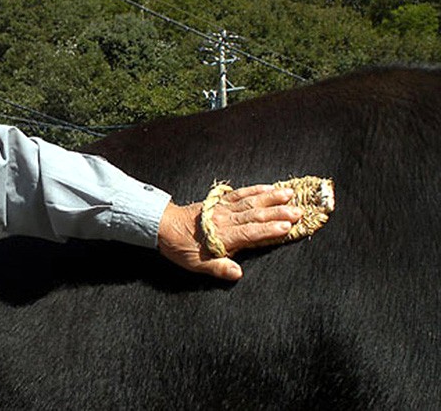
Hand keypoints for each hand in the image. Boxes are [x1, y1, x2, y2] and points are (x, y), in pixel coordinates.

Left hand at [157, 185, 302, 280]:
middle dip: (278, 213)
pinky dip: (255, 190)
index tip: (287, 226)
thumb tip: (238, 273)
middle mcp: (225, 220)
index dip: (268, 229)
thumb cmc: (180, 247)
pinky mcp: (219, 202)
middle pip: (255, 215)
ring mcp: (222, 208)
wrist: (162, 225)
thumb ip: (218, 268)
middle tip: (298, 211)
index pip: (249, 233)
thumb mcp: (196, 264)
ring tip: (289, 194)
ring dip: (271, 198)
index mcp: (221, 236)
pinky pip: (240, 194)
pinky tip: (268, 187)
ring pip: (250, 202)